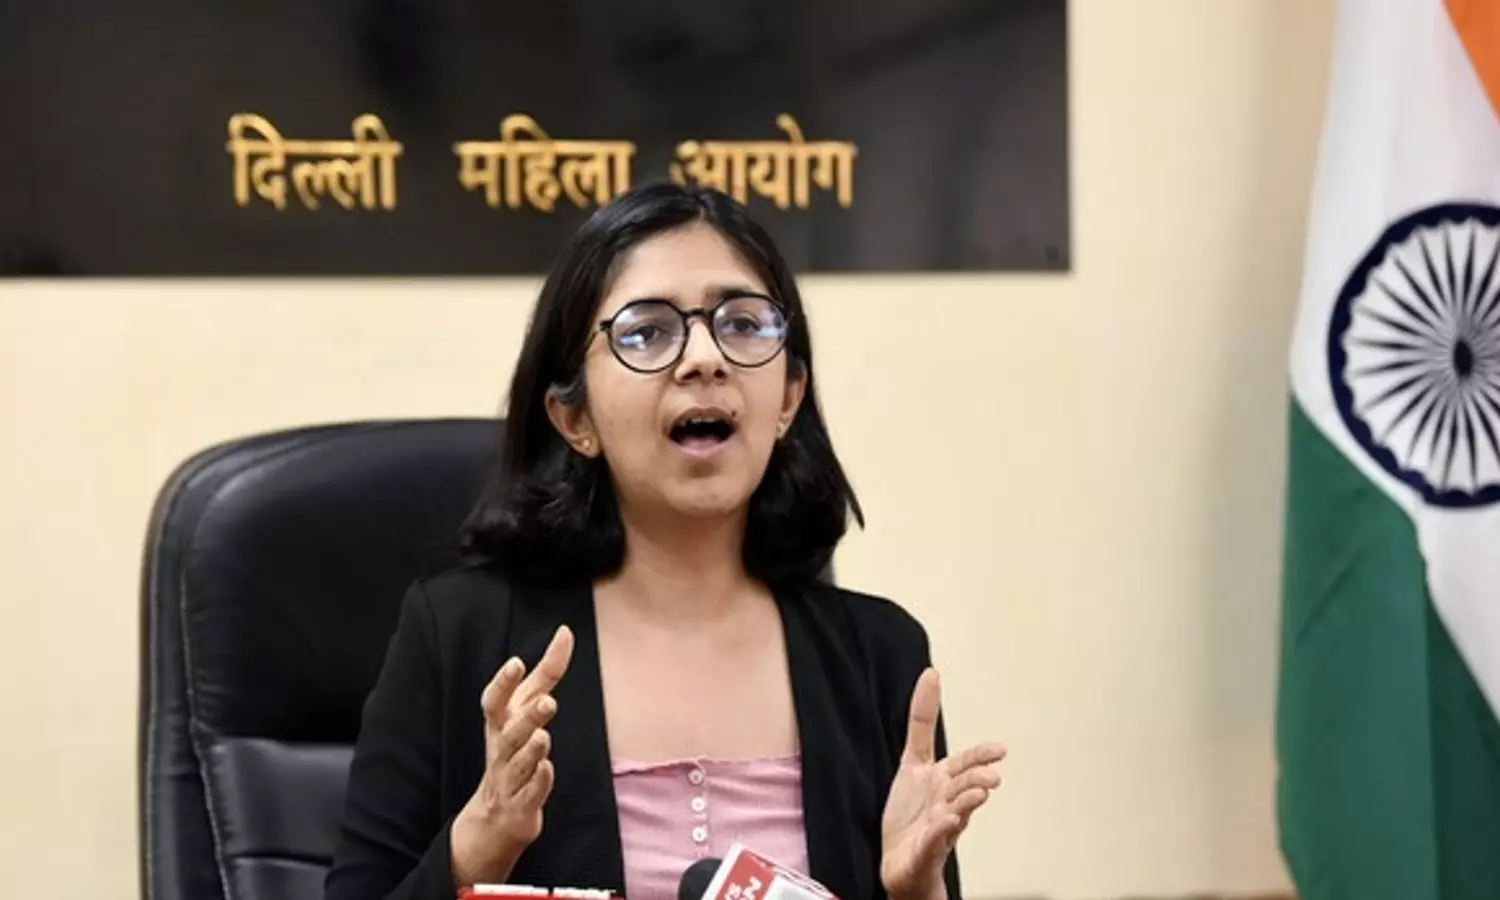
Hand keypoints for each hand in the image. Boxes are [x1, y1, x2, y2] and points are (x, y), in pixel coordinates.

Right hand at [450, 625, 574, 885]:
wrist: (497, 815)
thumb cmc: (515, 749)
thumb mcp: (526, 710)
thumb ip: (546, 673)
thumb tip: (566, 632)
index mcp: (499, 724)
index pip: (494, 702)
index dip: (502, 683)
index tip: (516, 662)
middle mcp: (501, 749)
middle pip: (509, 733)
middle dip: (526, 718)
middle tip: (547, 702)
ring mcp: (509, 779)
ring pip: (517, 764)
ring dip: (531, 749)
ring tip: (543, 735)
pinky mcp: (521, 805)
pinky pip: (529, 794)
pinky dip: (538, 783)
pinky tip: (547, 770)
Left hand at [879, 668, 1004, 899]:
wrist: (901, 864)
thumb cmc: (911, 814)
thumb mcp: (912, 762)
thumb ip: (922, 722)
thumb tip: (932, 674)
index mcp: (943, 780)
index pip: (965, 762)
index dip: (981, 755)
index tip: (1000, 749)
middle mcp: (945, 801)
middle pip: (965, 785)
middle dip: (979, 778)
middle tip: (991, 776)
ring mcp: (938, 826)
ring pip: (957, 811)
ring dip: (967, 802)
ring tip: (978, 794)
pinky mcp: (926, 849)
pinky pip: (935, 839)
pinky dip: (941, 830)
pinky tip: (947, 820)